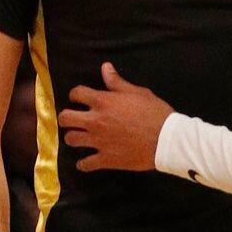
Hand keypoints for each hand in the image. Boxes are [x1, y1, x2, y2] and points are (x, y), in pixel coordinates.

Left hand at [57, 63, 174, 171]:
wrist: (166, 139)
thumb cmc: (154, 112)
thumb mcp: (138, 92)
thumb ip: (117, 82)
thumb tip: (105, 67)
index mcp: (103, 102)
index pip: (77, 94)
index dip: (75, 95)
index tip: (79, 98)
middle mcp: (95, 121)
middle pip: (66, 118)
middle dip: (66, 117)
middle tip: (74, 119)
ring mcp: (98, 141)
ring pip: (71, 140)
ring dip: (73, 137)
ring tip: (80, 137)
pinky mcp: (105, 159)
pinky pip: (85, 164)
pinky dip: (83, 163)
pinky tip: (86, 161)